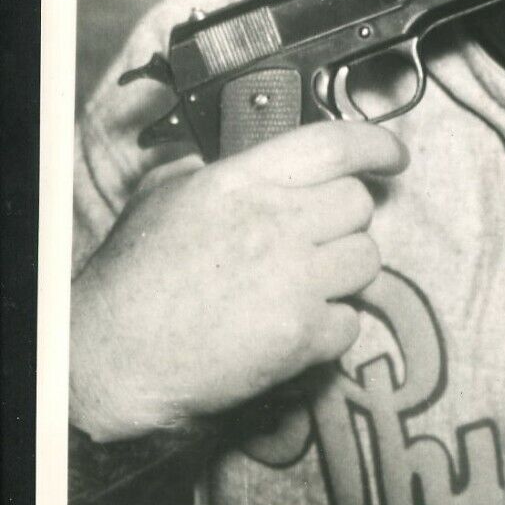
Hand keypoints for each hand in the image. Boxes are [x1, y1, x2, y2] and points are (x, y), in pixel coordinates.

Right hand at [70, 121, 406, 441]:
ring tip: (304, 285)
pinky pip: (351, 322)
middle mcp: (274, 223)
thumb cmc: (130, 282)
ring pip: (366, 261)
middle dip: (347, 221)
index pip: (334, 146)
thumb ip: (216, 171)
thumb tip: (254, 157)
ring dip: (344, 273)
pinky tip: (294, 327)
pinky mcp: (300, 335)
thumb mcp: (163, 198)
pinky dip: (331, 328)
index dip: (375, 145)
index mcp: (240, 181)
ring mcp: (292, 280)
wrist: (111, 359)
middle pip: (360, 205)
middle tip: (321, 238)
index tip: (393, 156)